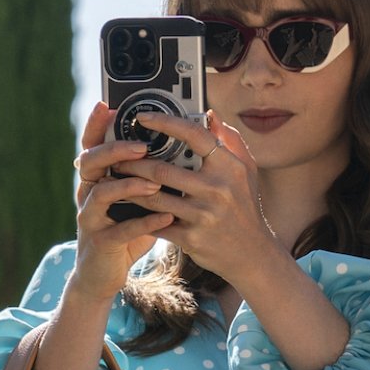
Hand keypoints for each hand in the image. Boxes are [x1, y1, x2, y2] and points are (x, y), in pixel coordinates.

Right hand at [67, 102, 173, 298]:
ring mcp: (91, 217)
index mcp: (100, 176)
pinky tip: (166, 218)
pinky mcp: (100, 242)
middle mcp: (90, 192)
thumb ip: (158, 172)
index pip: (94, 144)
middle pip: (90, 161)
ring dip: (129, 185)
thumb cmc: (129, 228)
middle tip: (141, 146)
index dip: (98, 125)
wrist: (106, 273)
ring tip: (155, 183)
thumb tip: (188, 143)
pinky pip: (120, 230)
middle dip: (115, 150)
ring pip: (101, 193)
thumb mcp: (142, 197)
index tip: (109, 105)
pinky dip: (144, 223)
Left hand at [111, 109, 282, 285]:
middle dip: (133, 162)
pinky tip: (126, 206)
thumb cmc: (245, 206)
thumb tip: (209, 115)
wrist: (252, 254)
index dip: (166, 122)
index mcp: (229, 167)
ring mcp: (202, 215)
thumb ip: (229, 140)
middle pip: (162, 170)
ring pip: (152, 197)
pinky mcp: (190, 238)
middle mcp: (216, 189)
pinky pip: (155, 223)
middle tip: (117, 156)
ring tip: (117, 178)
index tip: (144, 117)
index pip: (194, 135)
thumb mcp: (247, 170)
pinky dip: (137, 214)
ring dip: (129, 187)